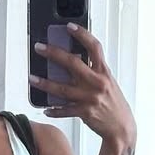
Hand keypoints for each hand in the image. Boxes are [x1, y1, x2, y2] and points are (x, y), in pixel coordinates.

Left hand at [32, 25, 135, 148]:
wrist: (122, 128)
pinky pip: (64, 110)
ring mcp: (90, 98)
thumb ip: (93, 73)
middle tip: (39, 48)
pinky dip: (54, 110)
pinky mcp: (85, 113)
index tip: (69, 26)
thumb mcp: (108, 83)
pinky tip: (45, 108)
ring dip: (45, 83)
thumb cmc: (114, 104)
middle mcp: (97, 83)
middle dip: (53, 53)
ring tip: (32, 78)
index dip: (82, 34)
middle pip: (72, 63)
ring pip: (62, 88)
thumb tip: (72, 64)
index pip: (94, 47)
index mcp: (104, 72)